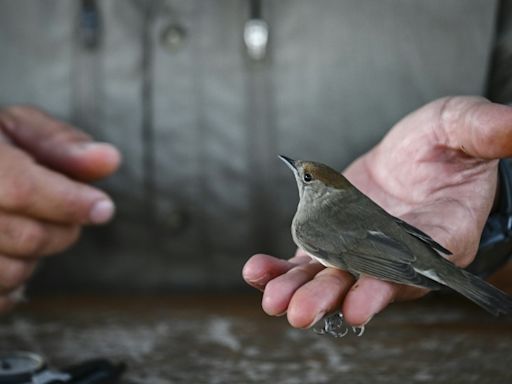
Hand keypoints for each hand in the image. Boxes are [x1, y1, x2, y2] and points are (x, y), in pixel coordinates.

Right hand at [0, 106, 120, 311]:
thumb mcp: (15, 128)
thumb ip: (59, 142)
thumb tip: (110, 159)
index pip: (20, 189)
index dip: (69, 202)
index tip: (103, 208)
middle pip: (26, 236)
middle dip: (62, 227)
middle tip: (64, 211)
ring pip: (11, 273)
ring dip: (34, 255)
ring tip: (23, 225)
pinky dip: (12, 281)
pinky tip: (6, 251)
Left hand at [243, 96, 511, 326]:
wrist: (412, 157)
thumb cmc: (445, 148)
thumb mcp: (461, 129)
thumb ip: (484, 130)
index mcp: (437, 234)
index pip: (413, 267)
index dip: (388, 285)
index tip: (362, 303)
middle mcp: (396, 254)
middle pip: (363, 281)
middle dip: (332, 297)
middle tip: (301, 312)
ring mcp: (359, 250)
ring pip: (329, 277)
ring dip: (301, 291)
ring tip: (274, 300)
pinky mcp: (331, 241)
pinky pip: (305, 262)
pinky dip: (282, 269)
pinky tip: (259, 271)